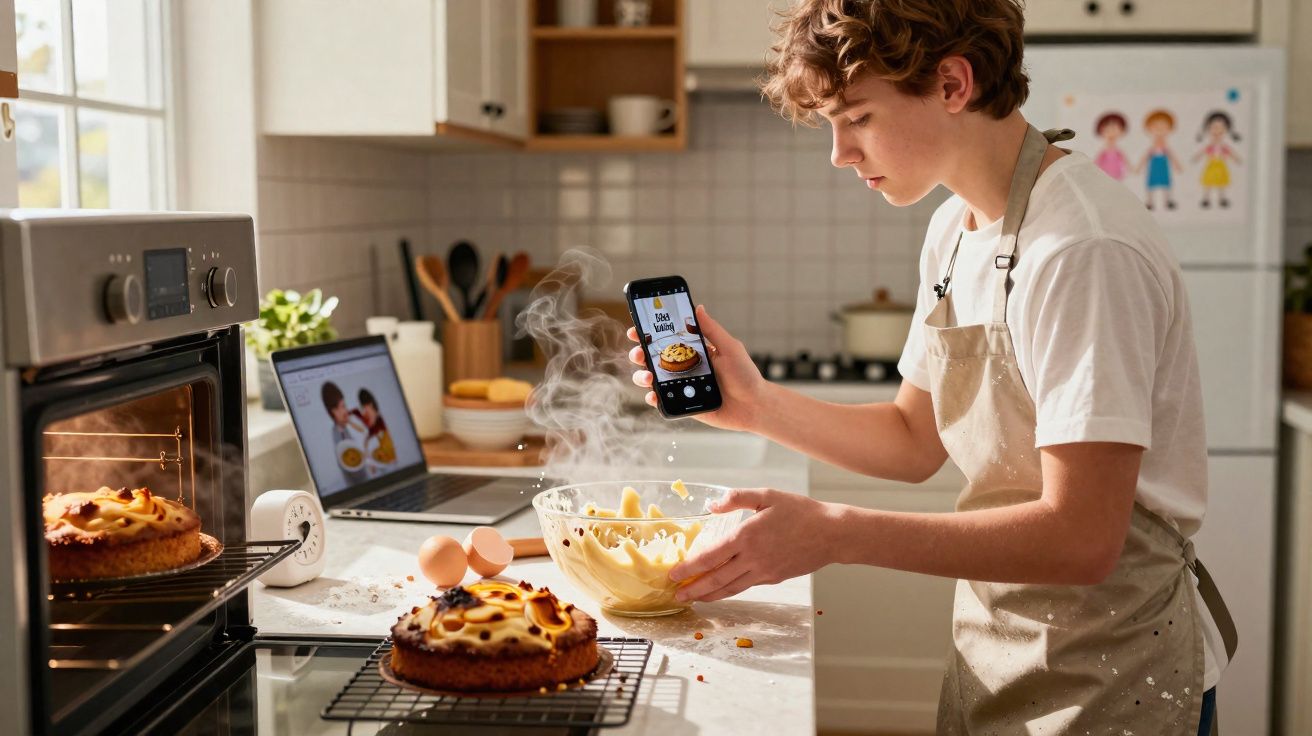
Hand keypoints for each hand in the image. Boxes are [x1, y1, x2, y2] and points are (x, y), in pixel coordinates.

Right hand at [627, 304, 766, 431]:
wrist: (753, 406)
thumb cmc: (746, 375)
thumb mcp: (730, 347)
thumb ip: (712, 330)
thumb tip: (698, 307)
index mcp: (694, 351)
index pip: (666, 339)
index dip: (649, 334)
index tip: (637, 330)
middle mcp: (684, 367)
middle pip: (653, 358)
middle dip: (640, 353)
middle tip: (639, 353)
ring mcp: (681, 386)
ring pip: (653, 379)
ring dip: (642, 376)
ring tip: (647, 376)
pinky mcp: (682, 404)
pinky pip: (661, 400)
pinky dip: (652, 398)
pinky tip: (653, 395)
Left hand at [668, 489, 842, 602]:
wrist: (831, 533)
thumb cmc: (800, 512)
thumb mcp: (766, 495)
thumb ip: (736, 498)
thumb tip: (711, 506)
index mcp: (747, 536)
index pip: (710, 556)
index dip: (689, 567)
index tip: (674, 573)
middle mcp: (752, 558)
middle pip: (715, 579)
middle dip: (693, 589)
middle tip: (675, 595)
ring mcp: (763, 571)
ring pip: (730, 588)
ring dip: (708, 595)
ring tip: (692, 599)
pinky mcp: (773, 578)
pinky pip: (745, 586)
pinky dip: (728, 591)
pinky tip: (720, 591)